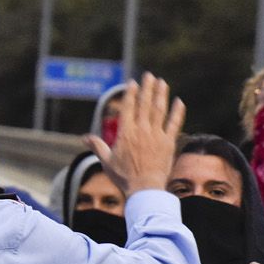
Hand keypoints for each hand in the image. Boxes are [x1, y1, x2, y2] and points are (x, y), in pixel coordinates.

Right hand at [84, 73, 184, 193]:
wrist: (144, 188)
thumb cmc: (124, 177)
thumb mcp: (106, 161)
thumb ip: (97, 146)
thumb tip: (84, 138)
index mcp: (126, 133)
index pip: (128, 108)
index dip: (131, 93)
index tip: (133, 82)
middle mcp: (142, 130)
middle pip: (145, 104)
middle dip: (147, 88)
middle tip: (149, 75)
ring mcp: (156, 136)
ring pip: (159, 110)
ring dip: (161, 95)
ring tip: (162, 82)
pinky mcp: (169, 143)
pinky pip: (174, 124)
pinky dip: (177, 112)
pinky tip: (180, 101)